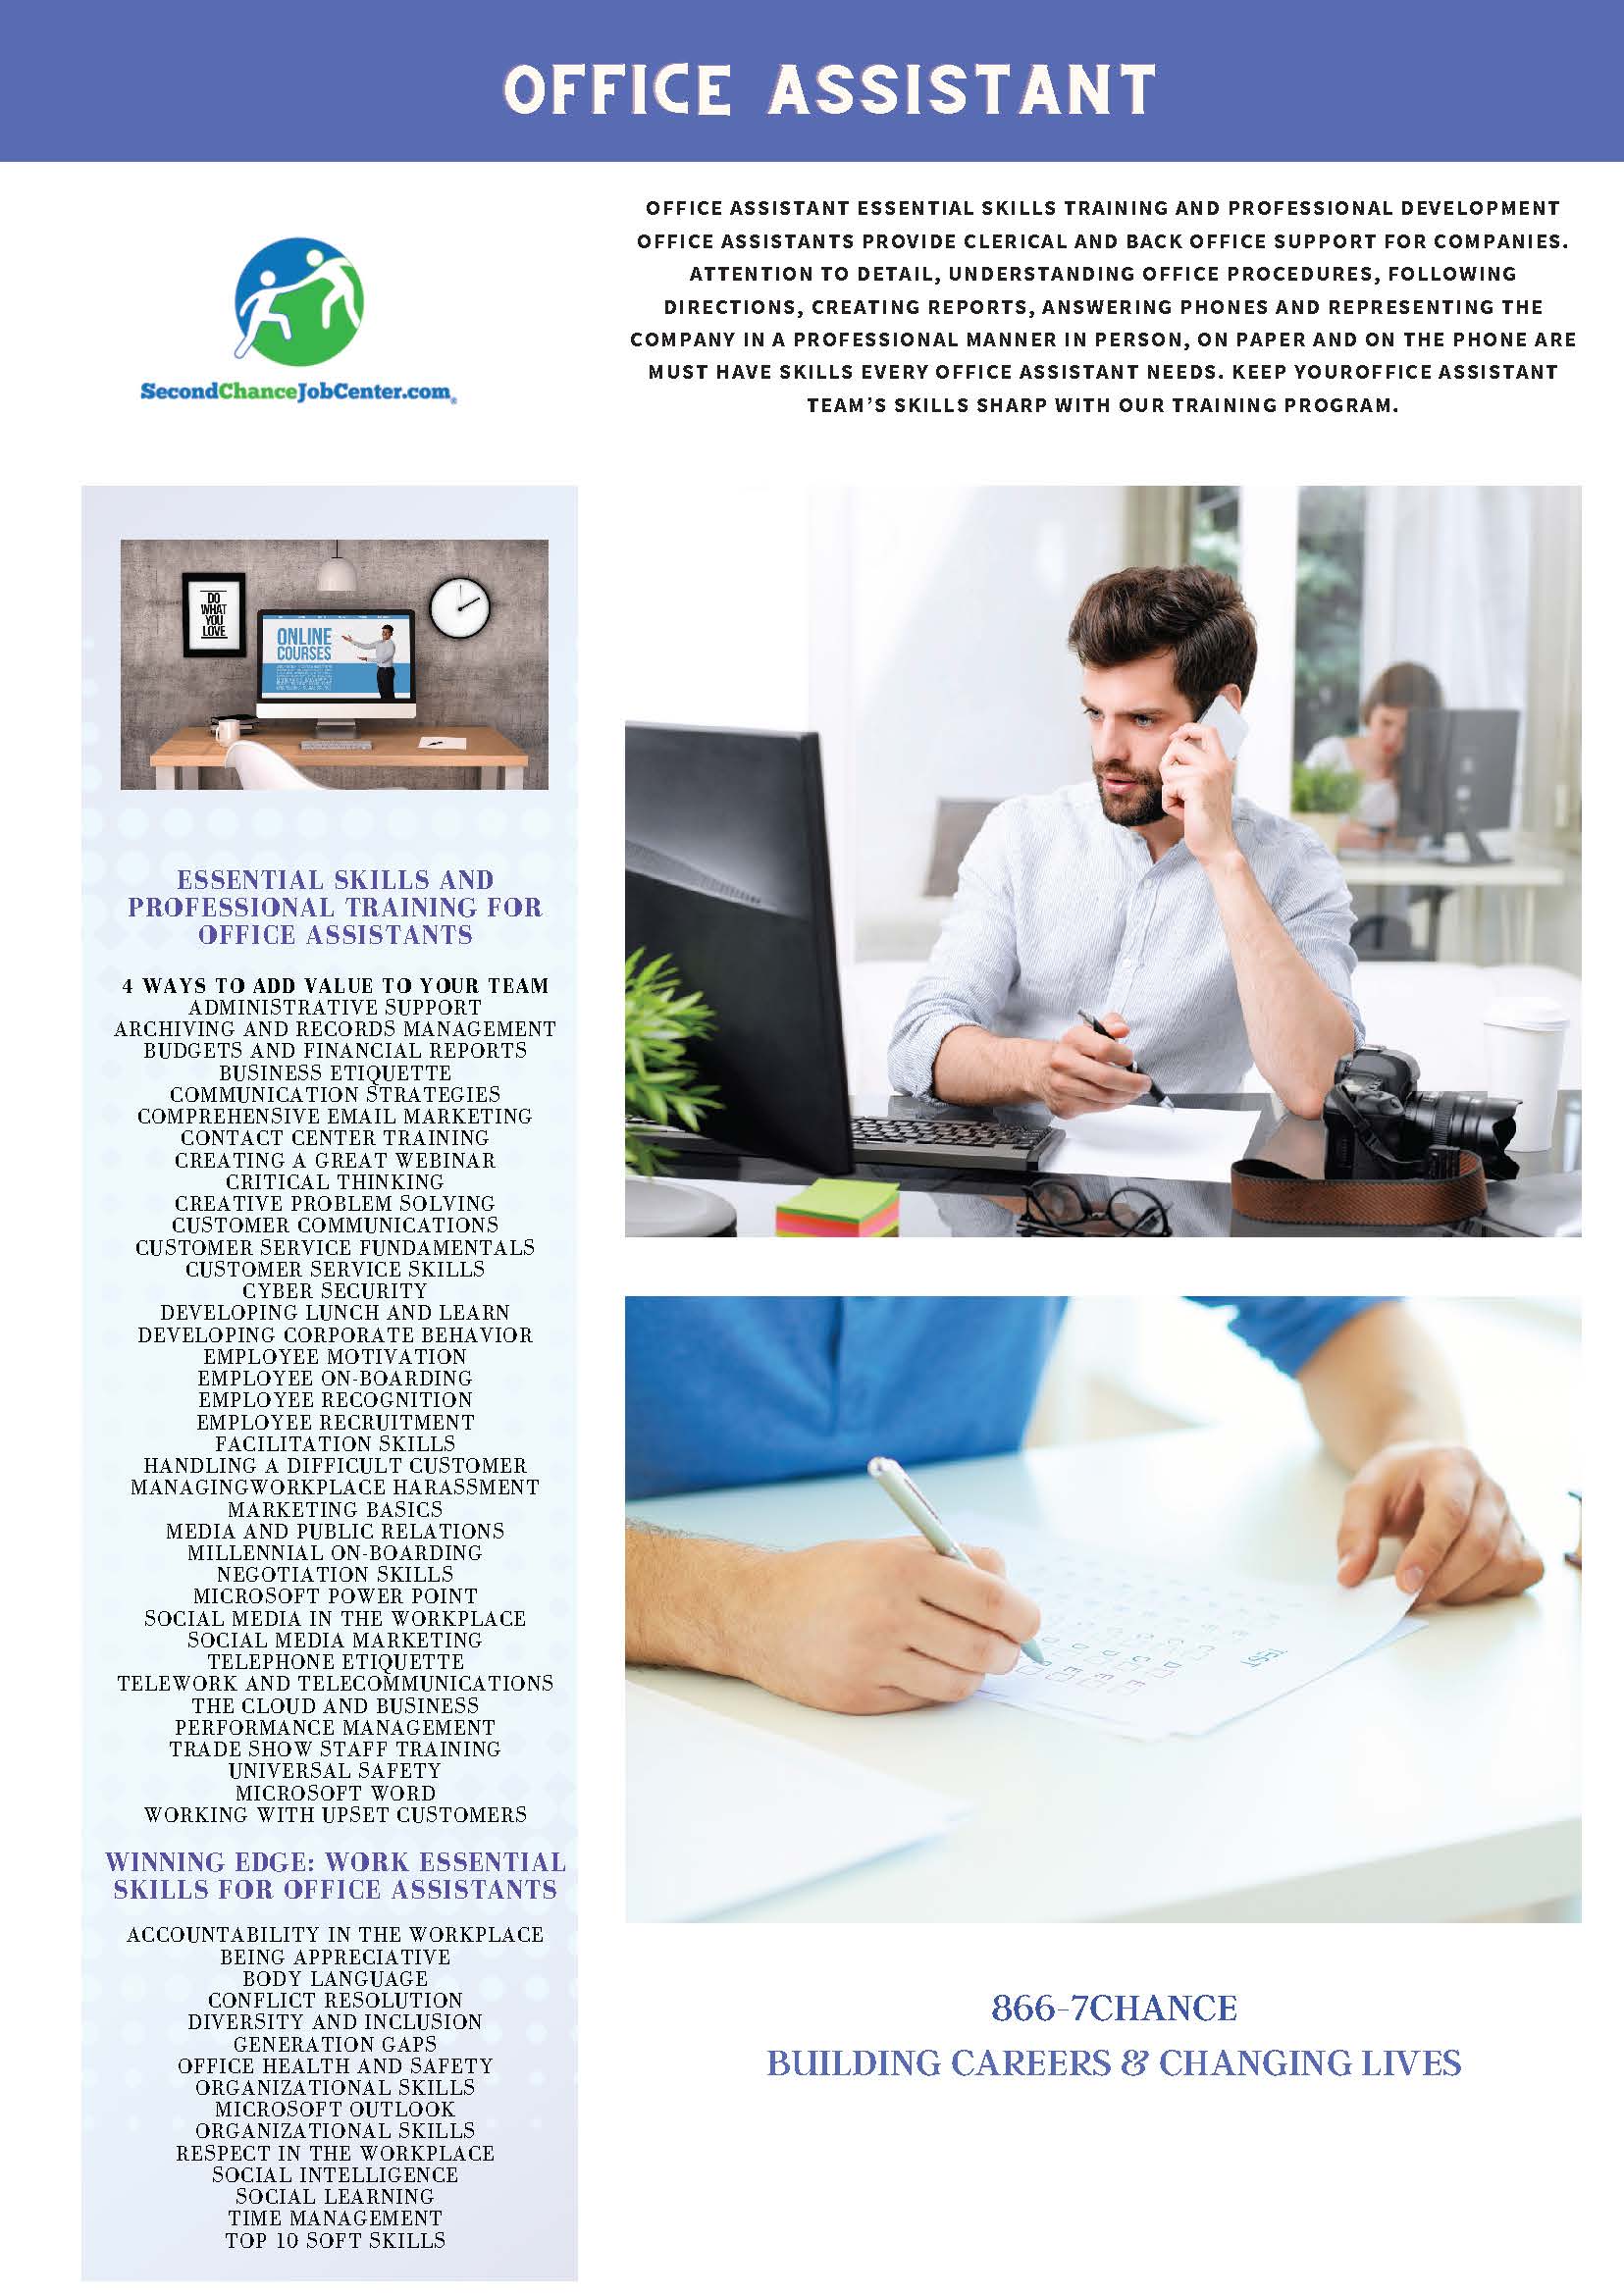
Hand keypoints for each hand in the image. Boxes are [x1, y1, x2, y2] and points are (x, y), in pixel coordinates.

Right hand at [734, 1536, 1040, 1713]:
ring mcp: (873, 1660)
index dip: (1022, 1613)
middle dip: (1008, 1650)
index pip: (990, 1597)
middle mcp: (888, 1613)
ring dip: (976, 1671)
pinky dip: (938, 1684)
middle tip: (1007, 1645)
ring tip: (965, 1655)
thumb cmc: (832, 1577)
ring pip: (962, 1681)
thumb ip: (951, 1560)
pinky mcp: (862, 1696)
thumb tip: (1010, 1587)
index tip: (1028, 1619)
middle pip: (984, 1646)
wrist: (757, 1612)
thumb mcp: (889, 1548)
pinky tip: (923, 1665)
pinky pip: (927, 1698)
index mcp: (901, 1568)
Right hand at [1031, 1012, 1148, 1116]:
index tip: (1131, 1059)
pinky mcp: (1064, 1106)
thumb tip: (1122, 1030)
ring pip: (1105, 1097)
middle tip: (1144, 1083)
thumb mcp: (1089, 1031)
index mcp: (1072, 1040)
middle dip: (1132, 1083)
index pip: (1105, 1048)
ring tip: (1134, 1091)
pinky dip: (1114, 1105)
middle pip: (1106, 1077)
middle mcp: (1063, 1063)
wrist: (1039, 1070)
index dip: (1125, 1056)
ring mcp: (1062, 1087)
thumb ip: (1110, 1024)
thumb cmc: (1071, 1051)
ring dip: (1126, 1096)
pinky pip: (1098, 1108)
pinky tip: (1118, 1098)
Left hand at [1159, 720, 1237, 862]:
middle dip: (1167, 764)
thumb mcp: (1206, 788)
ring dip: (1169, 789)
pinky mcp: (1196, 786)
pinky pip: (1167, 788)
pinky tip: (1184, 814)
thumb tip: (1175, 746)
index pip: (1207, 730)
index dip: (1187, 729)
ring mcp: (1208, 773)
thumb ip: (1196, 768)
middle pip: (1178, 745)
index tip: (1175, 737)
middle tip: (1174, 785)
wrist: (1218, 845)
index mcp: (1223, 763)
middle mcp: (1218, 764)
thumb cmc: (1207, 820)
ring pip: (1168, 768)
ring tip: (1183, 804)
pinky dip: (1169, 804)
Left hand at [1335, 1441, 1543, 1604]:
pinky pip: (1525, 1570)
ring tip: (1431, 1590)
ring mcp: (1511, 1514)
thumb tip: (1349, 1576)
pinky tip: (1464, 1584)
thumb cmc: (1400, 1480)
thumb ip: (1354, 1532)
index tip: (1404, 1584)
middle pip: (1480, 1543)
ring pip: (1504, 1562)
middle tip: (1408, 1597)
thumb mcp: (1365, 1493)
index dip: (1429, 1552)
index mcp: (1454, 1465)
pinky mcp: (1521, 1538)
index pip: (1450, 1513)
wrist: (1429, 1466)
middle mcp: (1491, 1488)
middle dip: (1442, 1580)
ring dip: (1466, 1590)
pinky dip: (1497, 1587)